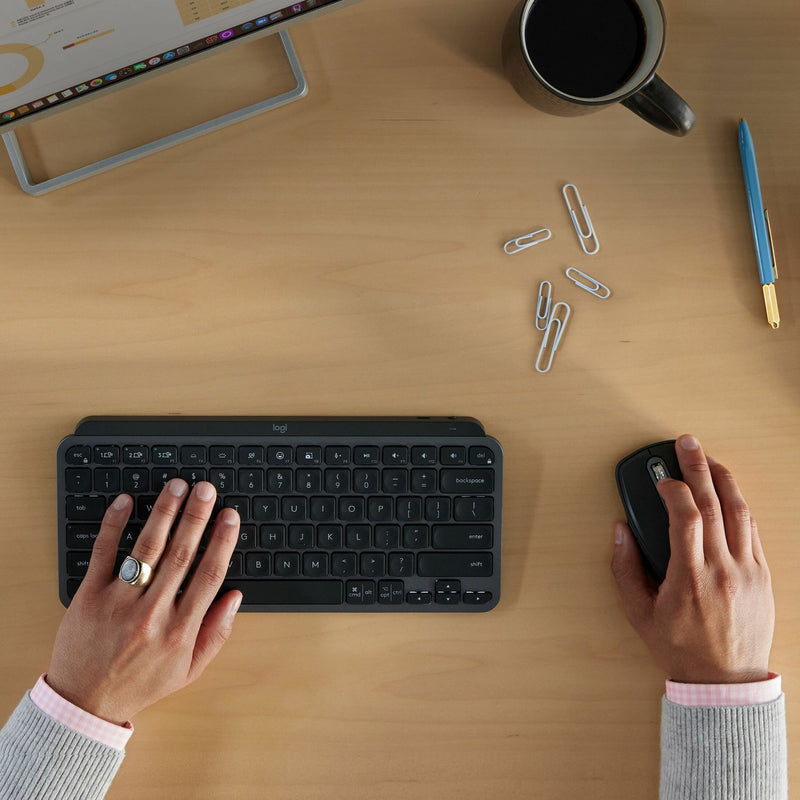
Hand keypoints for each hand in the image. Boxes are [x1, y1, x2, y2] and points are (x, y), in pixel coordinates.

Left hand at [47, 479, 241, 724]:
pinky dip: (114, 525)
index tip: (230, 517)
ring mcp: (118, 603)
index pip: (208, 575)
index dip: (222, 542)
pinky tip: (125, 502)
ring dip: (164, 513)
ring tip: (176, 487)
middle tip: (206, 490)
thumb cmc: (140, 683)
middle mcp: (151, 614)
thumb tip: (235, 596)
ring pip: (146, 549)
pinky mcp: (88, 597)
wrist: (84, 702)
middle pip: (180, 554)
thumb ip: (216, 632)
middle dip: (196, 517)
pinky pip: (102, 554)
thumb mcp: (189, 669)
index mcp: (180, 630)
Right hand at [611, 434, 773, 683]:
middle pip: (714, 504)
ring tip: (710, 460)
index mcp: (691, 578)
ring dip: (724, 480)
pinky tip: (729, 493)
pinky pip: (753, 531)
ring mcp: (748, 571)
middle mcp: (723, 569)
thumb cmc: (679, 649)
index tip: (661, 479)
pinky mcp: (763, 576)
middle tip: (687, 443)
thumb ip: (625, 569)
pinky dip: (739, 507)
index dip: (673, 490)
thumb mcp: (638, 613)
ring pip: (739, 513)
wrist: (725, 681)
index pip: (686, 517)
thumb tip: (620, 531)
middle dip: (698, 468)